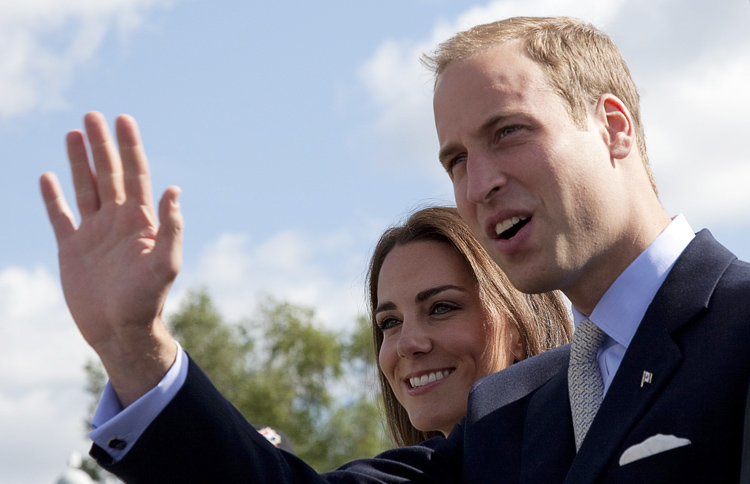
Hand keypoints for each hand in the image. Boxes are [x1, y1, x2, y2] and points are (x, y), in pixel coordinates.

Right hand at [40, 112, 180, 405]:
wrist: (120, 331)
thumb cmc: (147, 300)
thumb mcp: (165, 264)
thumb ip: (170, 227)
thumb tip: (175, 190)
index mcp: (141, 221)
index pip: (135, 174)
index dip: (129, 147)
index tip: (123, 119)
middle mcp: (118, 221)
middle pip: (108, 174)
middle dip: (102, 145)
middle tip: (92, 115)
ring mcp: (94, 234)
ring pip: (85, 188)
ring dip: (79, 162)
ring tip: (73, 133)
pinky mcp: (72, 250)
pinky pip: (60, 217)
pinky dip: (53, 198)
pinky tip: (48, 177)